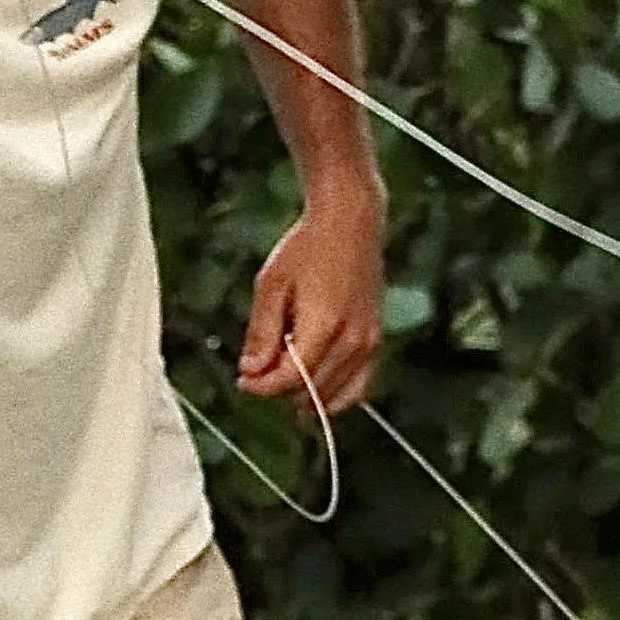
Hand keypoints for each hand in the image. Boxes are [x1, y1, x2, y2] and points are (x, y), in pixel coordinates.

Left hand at [237, 186, 385, 417]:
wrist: (350, 223)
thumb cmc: (307, 248)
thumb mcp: (272, 284)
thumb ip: (262, 332)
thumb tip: (251, 372)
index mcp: (324, 325)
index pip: (291, 379)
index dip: (262, 387)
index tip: (243, 380)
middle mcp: (353, 341)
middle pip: (310, 392)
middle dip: (279, 389)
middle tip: (258, 372)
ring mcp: (369, 344)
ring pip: (334, 396)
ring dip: (304, 396)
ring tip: (282, 376)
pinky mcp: (376, 342)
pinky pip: (356, 388)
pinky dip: (333, 395)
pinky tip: (311, 389)